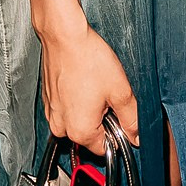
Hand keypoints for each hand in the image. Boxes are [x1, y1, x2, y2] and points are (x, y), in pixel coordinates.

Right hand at [37, 17, 138, 150]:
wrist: (63, 35)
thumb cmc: (88, 59)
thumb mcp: (120, 91)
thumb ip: (132, 118)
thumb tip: (137, 136)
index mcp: (80, 131)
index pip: (104, 149)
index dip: (117, 134)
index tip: (120, 117)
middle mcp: (61, 127)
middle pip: (89, 136)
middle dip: (102, 121)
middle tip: (108, 97)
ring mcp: (52, 113)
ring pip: (77, 122)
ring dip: (88, 111)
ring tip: (94, 87)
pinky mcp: (48, 100)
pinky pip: (66, 110)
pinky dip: (76, 101)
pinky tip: (83, 83)